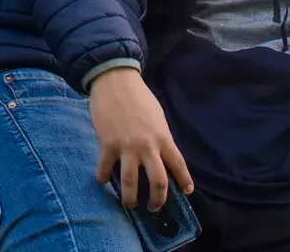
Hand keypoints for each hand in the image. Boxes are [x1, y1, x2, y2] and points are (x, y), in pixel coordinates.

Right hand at [88, 67, 192, 210]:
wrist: (115, 80)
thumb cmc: (138, 96)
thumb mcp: (157, 116)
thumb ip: (159, 137)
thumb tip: (160, 154)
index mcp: (163, 137)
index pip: (178, 165)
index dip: (184, 181)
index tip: (187, 192)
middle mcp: (148, 146)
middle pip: (158, 182)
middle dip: (157, 200)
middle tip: (153, 208)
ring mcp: (127, 147)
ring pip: (130, 183)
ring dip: (130, 199)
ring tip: (129, 204)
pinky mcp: (107, 144)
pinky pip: (105, 168)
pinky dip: (103, 177)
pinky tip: (102, 180)